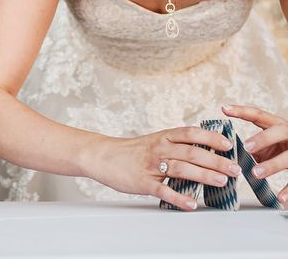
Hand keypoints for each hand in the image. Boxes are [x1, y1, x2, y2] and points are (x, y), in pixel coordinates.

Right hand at [90, 126, 241, 210]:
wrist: (103, 155)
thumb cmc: (131, 151)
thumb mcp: (154, 141)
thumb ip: (176, 146)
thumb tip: (204, 152)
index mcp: (162, 137)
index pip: (190, 133)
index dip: (210, 138)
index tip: (228, 144)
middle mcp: (159, 148)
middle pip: (190, 152)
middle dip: (215, 160)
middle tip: (234, 169)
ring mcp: (150, 165)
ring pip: (180, 169)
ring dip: (202, 175)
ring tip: (221, 182)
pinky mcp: (142, 182)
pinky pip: (163, 190)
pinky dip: (178, 198)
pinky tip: (191, 204)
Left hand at [222, 104, 287, 203]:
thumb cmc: (283, 149)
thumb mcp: (270, 144)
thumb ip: (254, 147)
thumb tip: (230, 154)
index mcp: (277, 124)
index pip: (258, 114)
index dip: (241, 111)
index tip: (224, 108)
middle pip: (278, 131)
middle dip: (262, 138)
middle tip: (246, 147)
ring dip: (271, 165)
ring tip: (255, 173)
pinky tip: (281, 199)